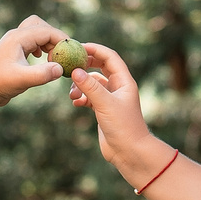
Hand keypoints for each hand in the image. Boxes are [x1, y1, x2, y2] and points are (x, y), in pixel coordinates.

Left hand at [0, 15, 78, 107]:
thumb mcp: (22, 79)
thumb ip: (42, 74)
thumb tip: (60, 68)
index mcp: (18, 38)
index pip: (46, 31)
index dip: (62, 39)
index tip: (73, 51)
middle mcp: (16, 36)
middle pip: (41, 25)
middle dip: (54, 37)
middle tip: (62, 53)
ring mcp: (14, 42)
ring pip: (36, 31)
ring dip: (47, 41)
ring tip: (53, 57)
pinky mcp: (14, 50)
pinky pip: (32, 41)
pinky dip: (41, 46)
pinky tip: (41, 60)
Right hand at [64, 44, 166, 179]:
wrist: (130, 152)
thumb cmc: (124, 128)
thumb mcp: (105, 104)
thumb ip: (90, 87)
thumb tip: (75, 70)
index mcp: (124, 81)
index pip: (109, 57)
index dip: (95, 50)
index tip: (78, 47)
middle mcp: (118, 88)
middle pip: (100, 67)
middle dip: (85, 66)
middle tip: (70, 65)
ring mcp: (111, 99)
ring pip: (93, 83)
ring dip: (80, 85)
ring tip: (72, 95)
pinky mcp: (104, 111)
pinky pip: (90, 97)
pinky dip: (82, 98)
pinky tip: (76, 103)